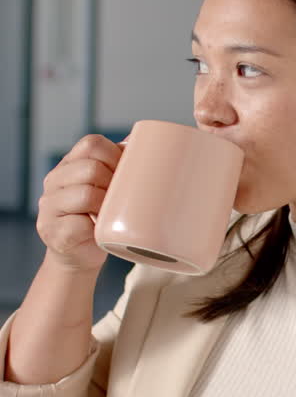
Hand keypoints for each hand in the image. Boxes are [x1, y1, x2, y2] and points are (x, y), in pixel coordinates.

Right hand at [37, 133, 125, 272]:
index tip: (126, 173)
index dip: (115, 155)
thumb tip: (145, 141)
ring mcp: (49, 207)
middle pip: (90, 168)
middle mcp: (53, 181)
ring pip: (85, 194)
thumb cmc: (99, 218)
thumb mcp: (106, 188)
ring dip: (106, 205)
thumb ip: (118, 165)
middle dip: (113, 182)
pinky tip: (98, 231)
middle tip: (120, 199)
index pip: (91, 144)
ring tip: (110, 214)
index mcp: (68, 164)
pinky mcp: (53, 231)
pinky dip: (95, 228)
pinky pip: (79, 224)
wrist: (79, 256)